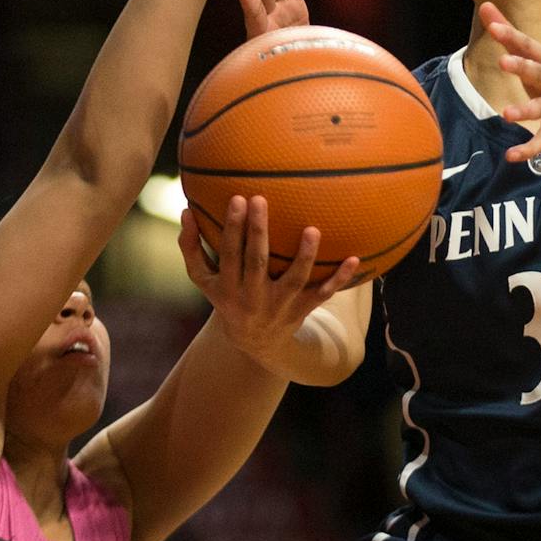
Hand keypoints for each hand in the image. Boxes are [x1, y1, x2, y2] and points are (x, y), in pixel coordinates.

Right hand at [178, 195, 359, 370]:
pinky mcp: (301, 310)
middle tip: (261, 199)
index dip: (231, 228)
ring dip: (304, 256)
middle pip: (256, 261)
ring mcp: (280, 305)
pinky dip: (339, 279)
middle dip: (258, 231)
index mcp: (228, 286)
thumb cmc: (227, 297)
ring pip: (294, 279)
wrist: (253, 341)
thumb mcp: (204, 280)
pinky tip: (354, 258)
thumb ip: (191, 247)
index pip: (229, 253)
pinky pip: (323, 294)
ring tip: (312, 229)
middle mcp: (253, 297)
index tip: (236, 198)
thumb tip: (185, 211)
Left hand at [480, 2, 540, 164]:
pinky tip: (510, 156)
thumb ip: (509, 35)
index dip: (512, 36)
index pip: (528, 46)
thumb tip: (485, 6)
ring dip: (526, 111)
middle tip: (503, 61)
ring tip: (506, 115)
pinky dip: (528, 150)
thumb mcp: (532, 59)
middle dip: (524, 67)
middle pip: (540, 73)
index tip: (493, 28)